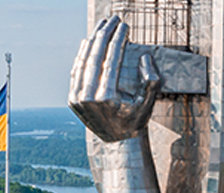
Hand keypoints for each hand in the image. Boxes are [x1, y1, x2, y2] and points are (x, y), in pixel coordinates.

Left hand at [68, 16, 160, 143]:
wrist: (116, 142)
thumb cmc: (134, 121)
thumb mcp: (148, 104)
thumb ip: (151, 82)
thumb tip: (144, 58)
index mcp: (106, 98)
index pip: (111, 61)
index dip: (118, 40)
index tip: (124, 25)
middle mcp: (88, 98)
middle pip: (95, 57)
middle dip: (104, 34)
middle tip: (113, 19)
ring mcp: (77, 99)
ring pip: (83, 62)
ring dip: (92, 41)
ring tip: (102, 25)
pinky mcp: (72, 100)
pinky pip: (76, 72)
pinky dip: (82, 56)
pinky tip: (89, 42)